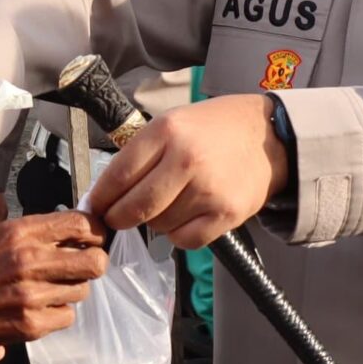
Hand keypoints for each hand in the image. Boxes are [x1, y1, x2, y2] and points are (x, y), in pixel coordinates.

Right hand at [0, 212, 108, 350]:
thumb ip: (32, 233)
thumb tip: (72, 232)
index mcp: (20, 232)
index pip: (82, 224)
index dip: (95, 232)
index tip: (93, 238)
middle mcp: (30, 261)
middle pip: (95, 261)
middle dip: (92, 263)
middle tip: (80, 267)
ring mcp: (32, 295)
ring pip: (82, 291)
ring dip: (70, 290)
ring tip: (46, 290)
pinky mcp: (32, 324)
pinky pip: (67, 317)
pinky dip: (57, 314)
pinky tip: (36, 309)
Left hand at [86, 94, 290, 248]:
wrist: (269, 137)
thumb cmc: (214, 130)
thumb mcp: (173, 123)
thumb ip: (140, 153)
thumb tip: (103, 193)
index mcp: (167, 132)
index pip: (117, 176)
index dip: (100, 198)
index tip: (93, 208)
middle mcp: (186, 159)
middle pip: (134, 207)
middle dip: (118, 218)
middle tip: (116, 218)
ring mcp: (208, 189)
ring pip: (158, 226)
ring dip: (154, 222)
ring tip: (168, 204)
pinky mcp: (226, 213)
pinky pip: (185, 240)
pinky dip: (178, 235)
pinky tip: (185, 216)